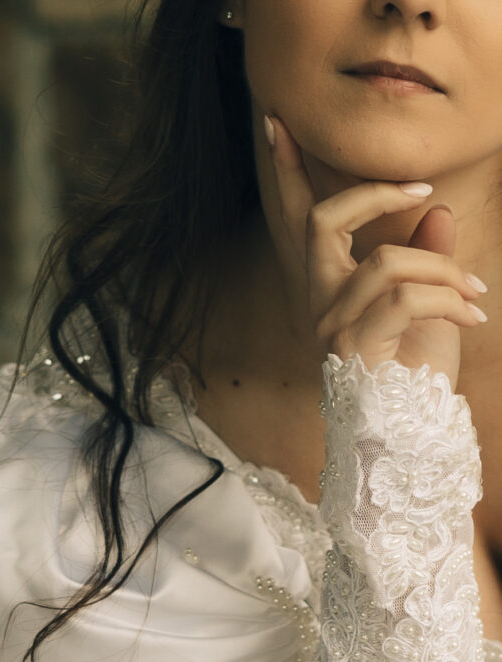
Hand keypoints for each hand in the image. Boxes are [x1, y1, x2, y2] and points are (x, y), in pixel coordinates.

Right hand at [263, 114, 487, 389]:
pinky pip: (406, 295)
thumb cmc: (412, 379)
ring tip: (476, 293)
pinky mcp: (355, 345)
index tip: (280, 127)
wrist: (407, 440)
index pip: (299, 224)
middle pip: (323, 221)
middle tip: (420, 189)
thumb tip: (437, 212)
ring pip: (386, 259)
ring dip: (442, 268)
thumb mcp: (427, 308)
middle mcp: (319, 305)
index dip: (286, 175)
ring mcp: (332, 325)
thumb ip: (425, 257)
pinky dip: (449, 298)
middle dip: (372, 194)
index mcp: (327, 291)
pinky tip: (473, 315)